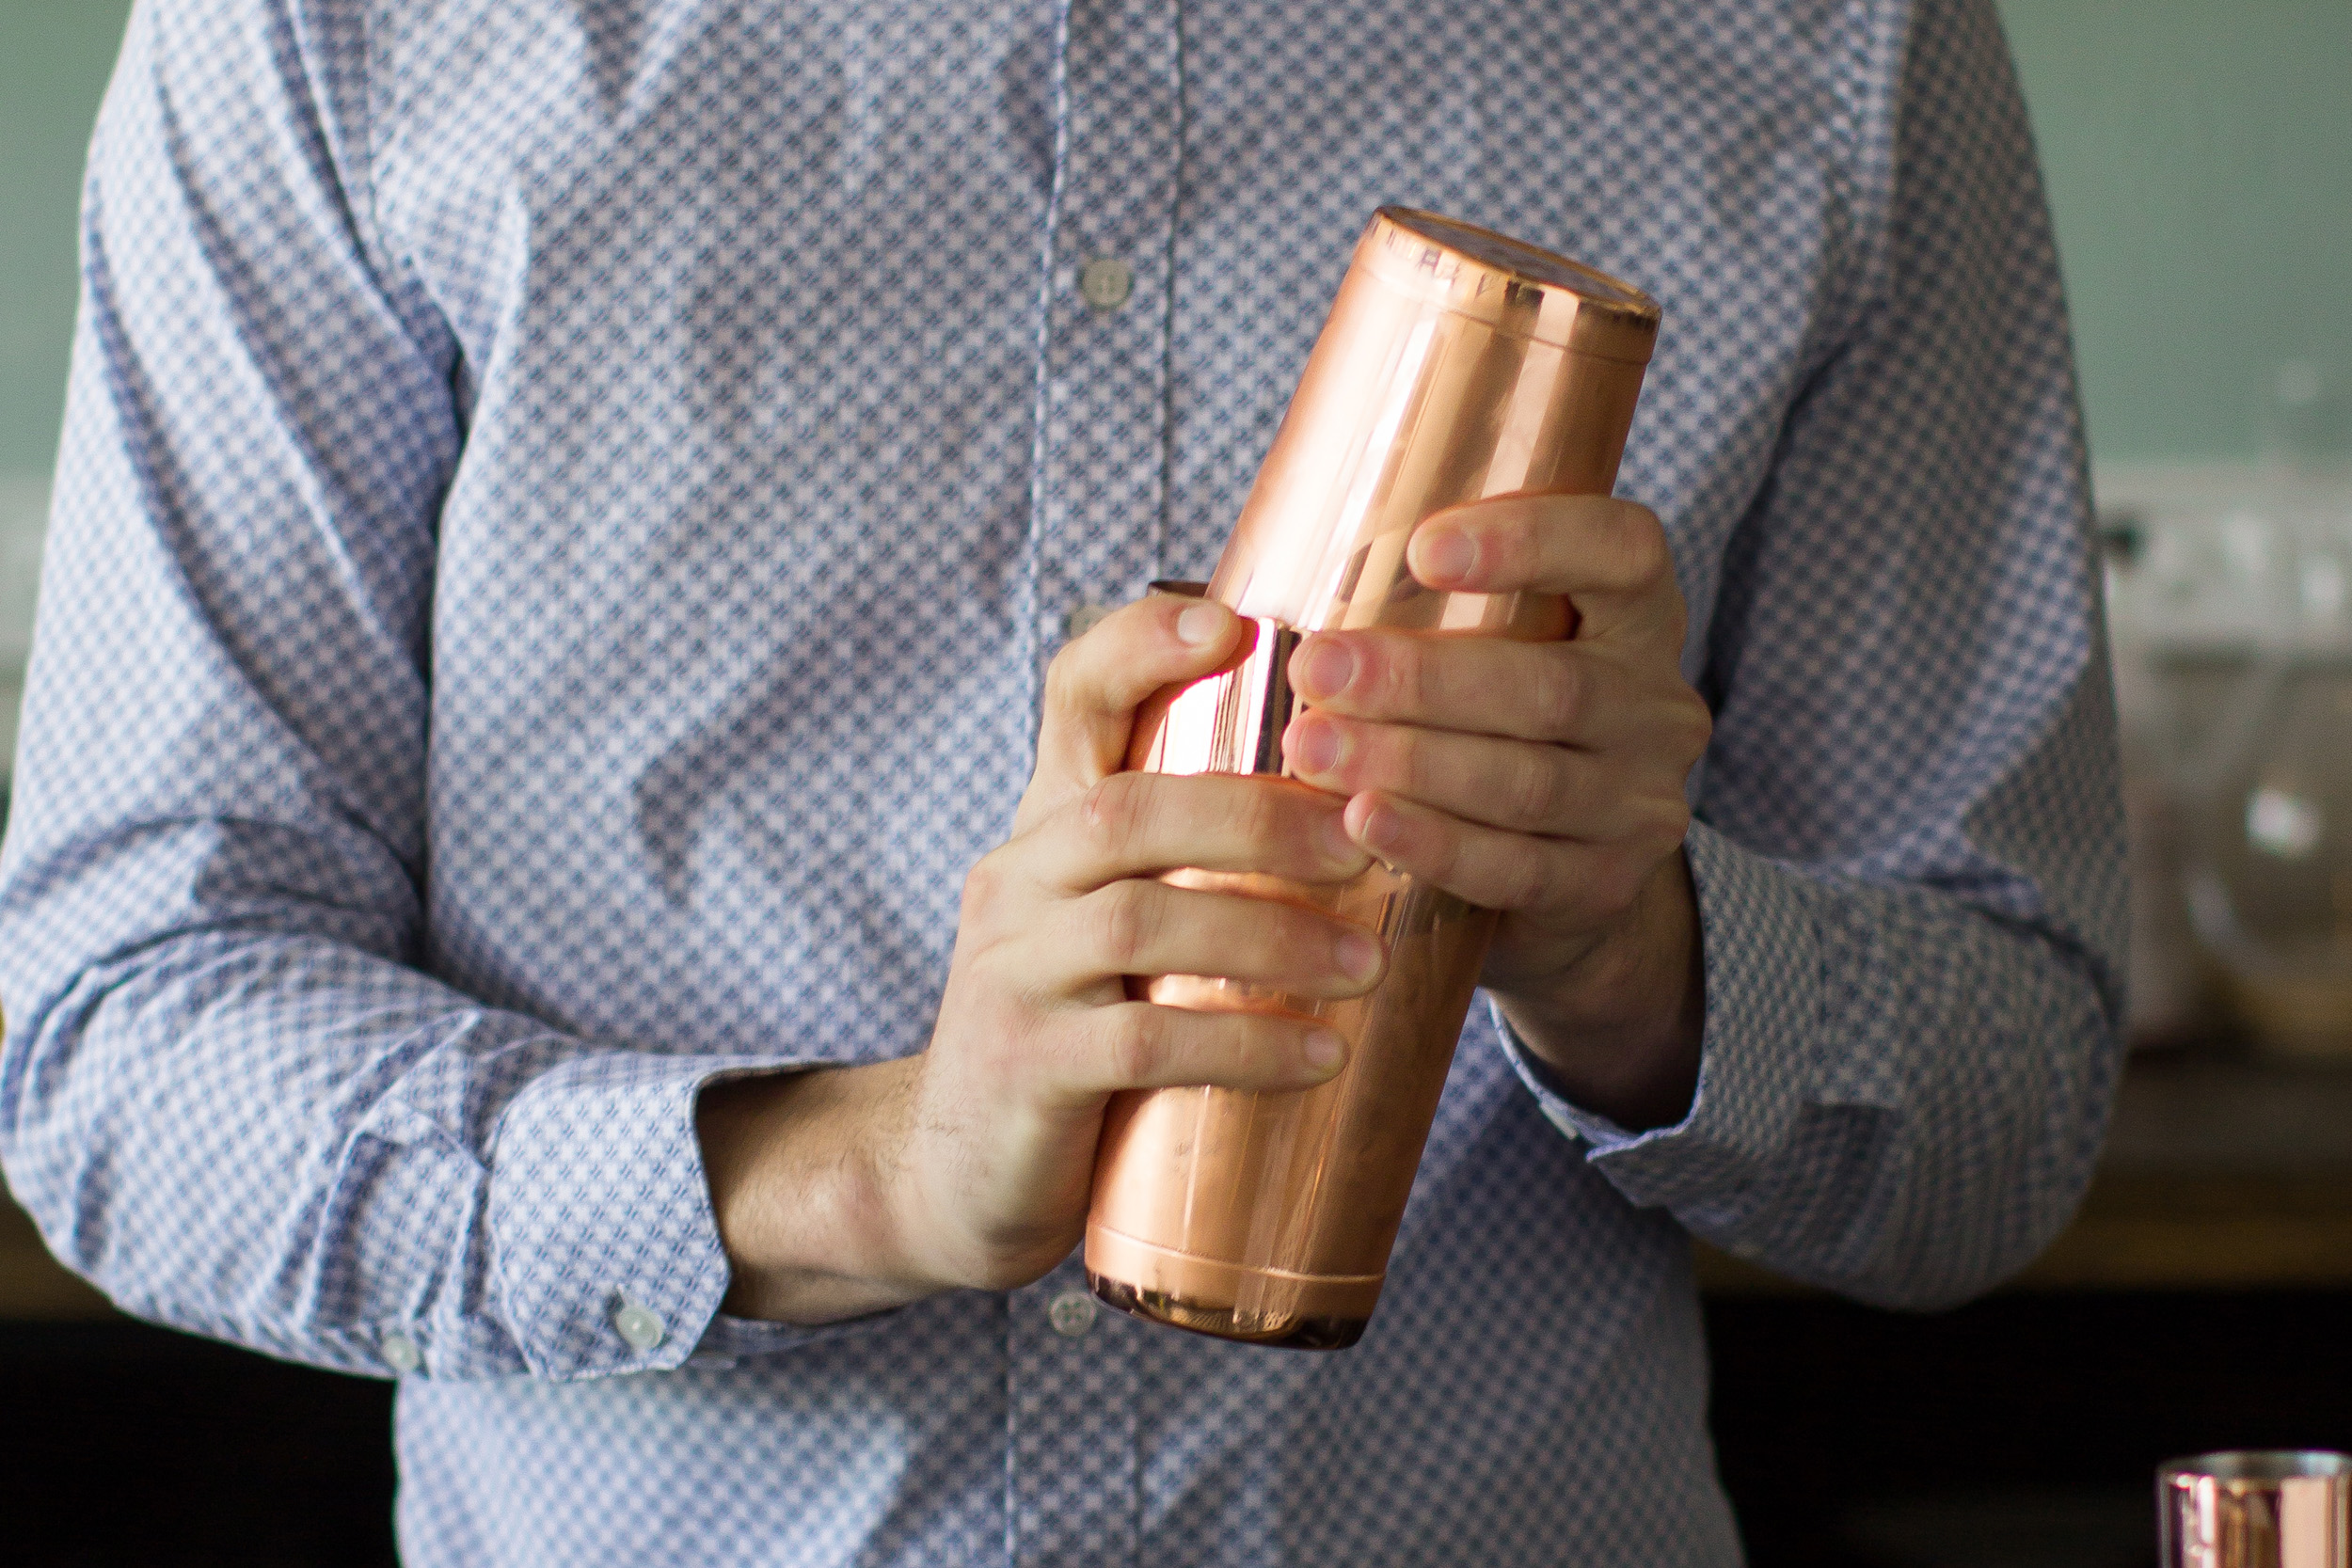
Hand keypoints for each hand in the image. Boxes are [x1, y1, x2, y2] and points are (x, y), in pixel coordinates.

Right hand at [700, 595, 1382, 1321]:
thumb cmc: (1074, 1034)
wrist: (953, 1174)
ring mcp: (1012, 975)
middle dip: (1259, 819)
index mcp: (1046, 827)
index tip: (1239, 623)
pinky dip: (1243, 1047)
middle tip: (1365, 847)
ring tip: (1366, 964)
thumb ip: (1188, 864)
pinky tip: (1320, 1056)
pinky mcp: (1026, 1070)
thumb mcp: (1110, 927)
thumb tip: (1360, 808)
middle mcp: (1016, 880)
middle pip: (1128, 809)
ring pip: (1140, 923)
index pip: (1072, 696)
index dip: (1143, 644)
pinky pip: (1142, 1045)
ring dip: (1271, 939)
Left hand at [1278, 494, 1711, 1129]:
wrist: (1563, 881)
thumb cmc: (1494, 726)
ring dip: (1409, 763)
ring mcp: (1642, 802)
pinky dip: (1433, 843)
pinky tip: (1362, 822)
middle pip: (1549, 684)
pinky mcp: (1606, 883)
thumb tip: (1264, 576)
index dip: (1534, 541)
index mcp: (1639, 614)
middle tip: (1316, 667)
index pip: (1623, 551)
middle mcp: (1657, 704)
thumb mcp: (1498, 649)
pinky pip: (1516, 866)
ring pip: (1527, 780)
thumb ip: (1431, 609)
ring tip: (1313, 748)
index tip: (1423, 550)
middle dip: (1421, 678)